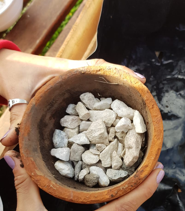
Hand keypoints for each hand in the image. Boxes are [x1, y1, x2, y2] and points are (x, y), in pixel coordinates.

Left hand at [0, 49, 145, 146]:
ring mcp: (77, 74)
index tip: (140, 81)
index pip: (99, 69)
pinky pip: (95, 84)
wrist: (9, 67)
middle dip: (125, 80)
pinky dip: (106, 91)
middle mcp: (76, 71)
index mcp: (68, 72)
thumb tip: (9, 143)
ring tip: (135, 99)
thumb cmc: (16, 77)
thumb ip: (18, 123)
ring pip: (103, 78)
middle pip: (107, 72)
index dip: (121, 74)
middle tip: (144, 91)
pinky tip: (116, 104)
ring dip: (118, 86)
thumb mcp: (20, 102)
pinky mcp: (74, 80)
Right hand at [0, 150, 163, 210]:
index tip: (158, 172)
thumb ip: (25, 187)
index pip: (123, 208)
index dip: (143, 189)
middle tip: (153, 167)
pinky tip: (119, 198)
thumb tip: (16, 161)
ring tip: (141, 178)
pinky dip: (119, 209)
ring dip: (132, 200)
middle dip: (143, 190)